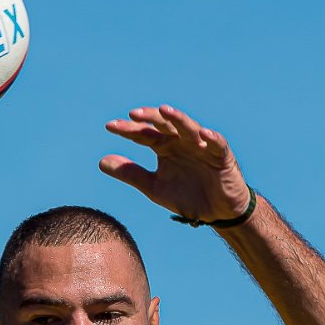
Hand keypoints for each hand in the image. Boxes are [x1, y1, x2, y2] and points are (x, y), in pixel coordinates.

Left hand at [98, 105, 250, 221]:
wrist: (216, 213)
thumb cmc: (187, 195)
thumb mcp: (154, 187)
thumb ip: (131, 174)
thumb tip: (101, 161)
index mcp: (165, 146)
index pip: (144, 133)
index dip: (128, 129)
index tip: (110, 126)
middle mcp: (181, 141)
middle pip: (164, 124)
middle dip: (150, 117)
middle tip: (132, 114)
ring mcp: (202, 146)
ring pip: (189, 127)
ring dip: (178, 119)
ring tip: (165, 111)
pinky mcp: (222, 156)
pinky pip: (218, 144)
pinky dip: (212, 139)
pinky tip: (203, 134)